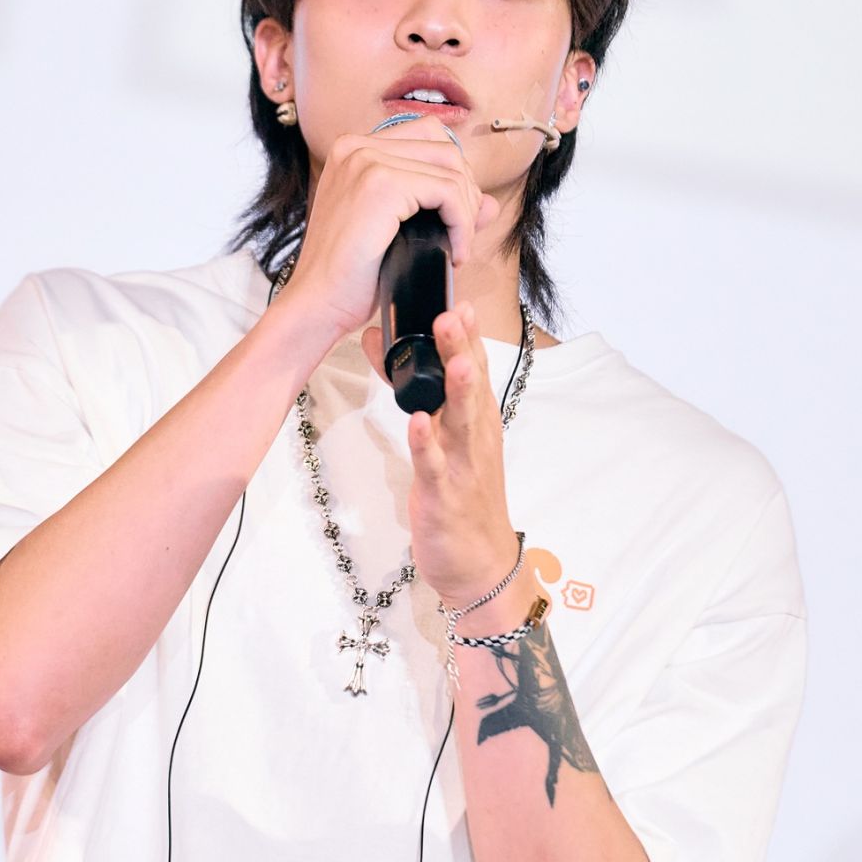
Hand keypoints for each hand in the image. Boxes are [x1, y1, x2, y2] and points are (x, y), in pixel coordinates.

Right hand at [278, 116, 502, 347]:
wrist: (318, 304)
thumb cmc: (351, 275)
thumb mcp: (400, 231)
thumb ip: (442, 208)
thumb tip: (489, 202)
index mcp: (354, 149)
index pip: (428, 137)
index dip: (453, 176)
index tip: (453, 219)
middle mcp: (356, 146)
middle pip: (445, 148)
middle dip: (466, 193)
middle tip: (460, 237)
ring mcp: (366, 161)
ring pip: (451, 169)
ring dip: (466, 212)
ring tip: (457, 247)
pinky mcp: (381, 184)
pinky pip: (448, 192)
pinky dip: (462, 225)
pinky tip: (455, 252)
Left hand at [365, 301, 519, 601]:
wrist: (480, 563)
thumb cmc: (462, 494)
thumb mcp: (441, 436)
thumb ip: (416, 389)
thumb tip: (381, 341)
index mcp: (476, 419)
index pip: (474, 367)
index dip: (466, 334)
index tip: (458, 298)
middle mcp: (474, 435)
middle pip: (470, 385)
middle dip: (462, 350)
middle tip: (452, 313)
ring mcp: (462, 464)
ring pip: (462, 420)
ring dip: (458, 389)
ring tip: (455, 360)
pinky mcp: (444, 494)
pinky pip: (435, 465)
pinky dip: (426, 444)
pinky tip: (417, 423)